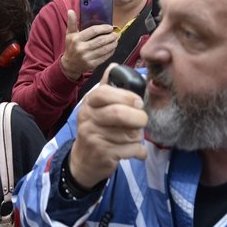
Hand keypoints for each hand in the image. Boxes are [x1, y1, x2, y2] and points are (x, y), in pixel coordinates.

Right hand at [60, 10, 117, 81]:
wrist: (69, 65)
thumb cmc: (71, 47)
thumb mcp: (69, 34)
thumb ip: (72, 22)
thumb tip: (71, 11)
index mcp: (76, 39)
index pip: (93, 31)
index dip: (103, 28)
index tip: (109, 28)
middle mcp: (81, 48)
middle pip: (100, 41)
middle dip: (110, 36)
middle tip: (115, 34)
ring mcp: (87, 57)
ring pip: (104, 49)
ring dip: (112, 44)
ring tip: (115, 40)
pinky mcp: (91, 64)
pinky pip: (104, 57)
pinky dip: (110, 52)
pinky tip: (112, 48)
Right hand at [68, 65, 148, 187]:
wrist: (84, 160)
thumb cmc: (96, 129)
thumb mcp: (96, 107)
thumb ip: (107, 88)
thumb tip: (115, 66)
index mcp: (89, 103)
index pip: (104, 93)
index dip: (126, 96)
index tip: (138, 102)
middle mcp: (88, 118)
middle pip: (118, 113)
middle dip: (138, 117)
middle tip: (143, 120)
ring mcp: (93, 137)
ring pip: (128, 133)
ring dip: (138, 136)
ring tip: (134, 137)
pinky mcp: (103, 154)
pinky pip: (131, 150)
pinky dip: (139, 151)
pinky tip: (135, 151)